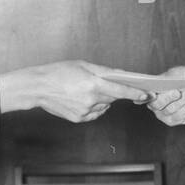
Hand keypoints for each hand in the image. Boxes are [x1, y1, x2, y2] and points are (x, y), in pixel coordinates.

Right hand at [0, 61, 147, 122]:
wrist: (38, 87)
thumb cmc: (59, 72)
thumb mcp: (83, 65)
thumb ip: (103, 72)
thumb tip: (120, 76)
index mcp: (94, 83)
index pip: (121, 90)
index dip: (135, 93)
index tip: (146, 95)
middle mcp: (92, 99)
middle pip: (113, 98)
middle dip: (115, 92)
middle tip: (104, 84)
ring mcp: (85, 111)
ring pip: (104, 106)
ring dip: (102, 99)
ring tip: (85, 89)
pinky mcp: (79, 118)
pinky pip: (94, 113)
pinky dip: (93, 107)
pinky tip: (81, 98)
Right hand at [146, 65, 184, 126]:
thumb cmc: (184, 77)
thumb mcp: (175, 73)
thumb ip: (167, 77)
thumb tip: (163, 81)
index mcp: (149, 92)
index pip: (144, 95)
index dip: (146, 95)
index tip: (154, 92)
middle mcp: (154, 105)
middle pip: (158, 104)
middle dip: (169, 97)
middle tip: (178, 91)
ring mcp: (164, 114)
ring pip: (171, 110)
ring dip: (183, 100)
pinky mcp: (176, 120)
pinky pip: (181, 115)